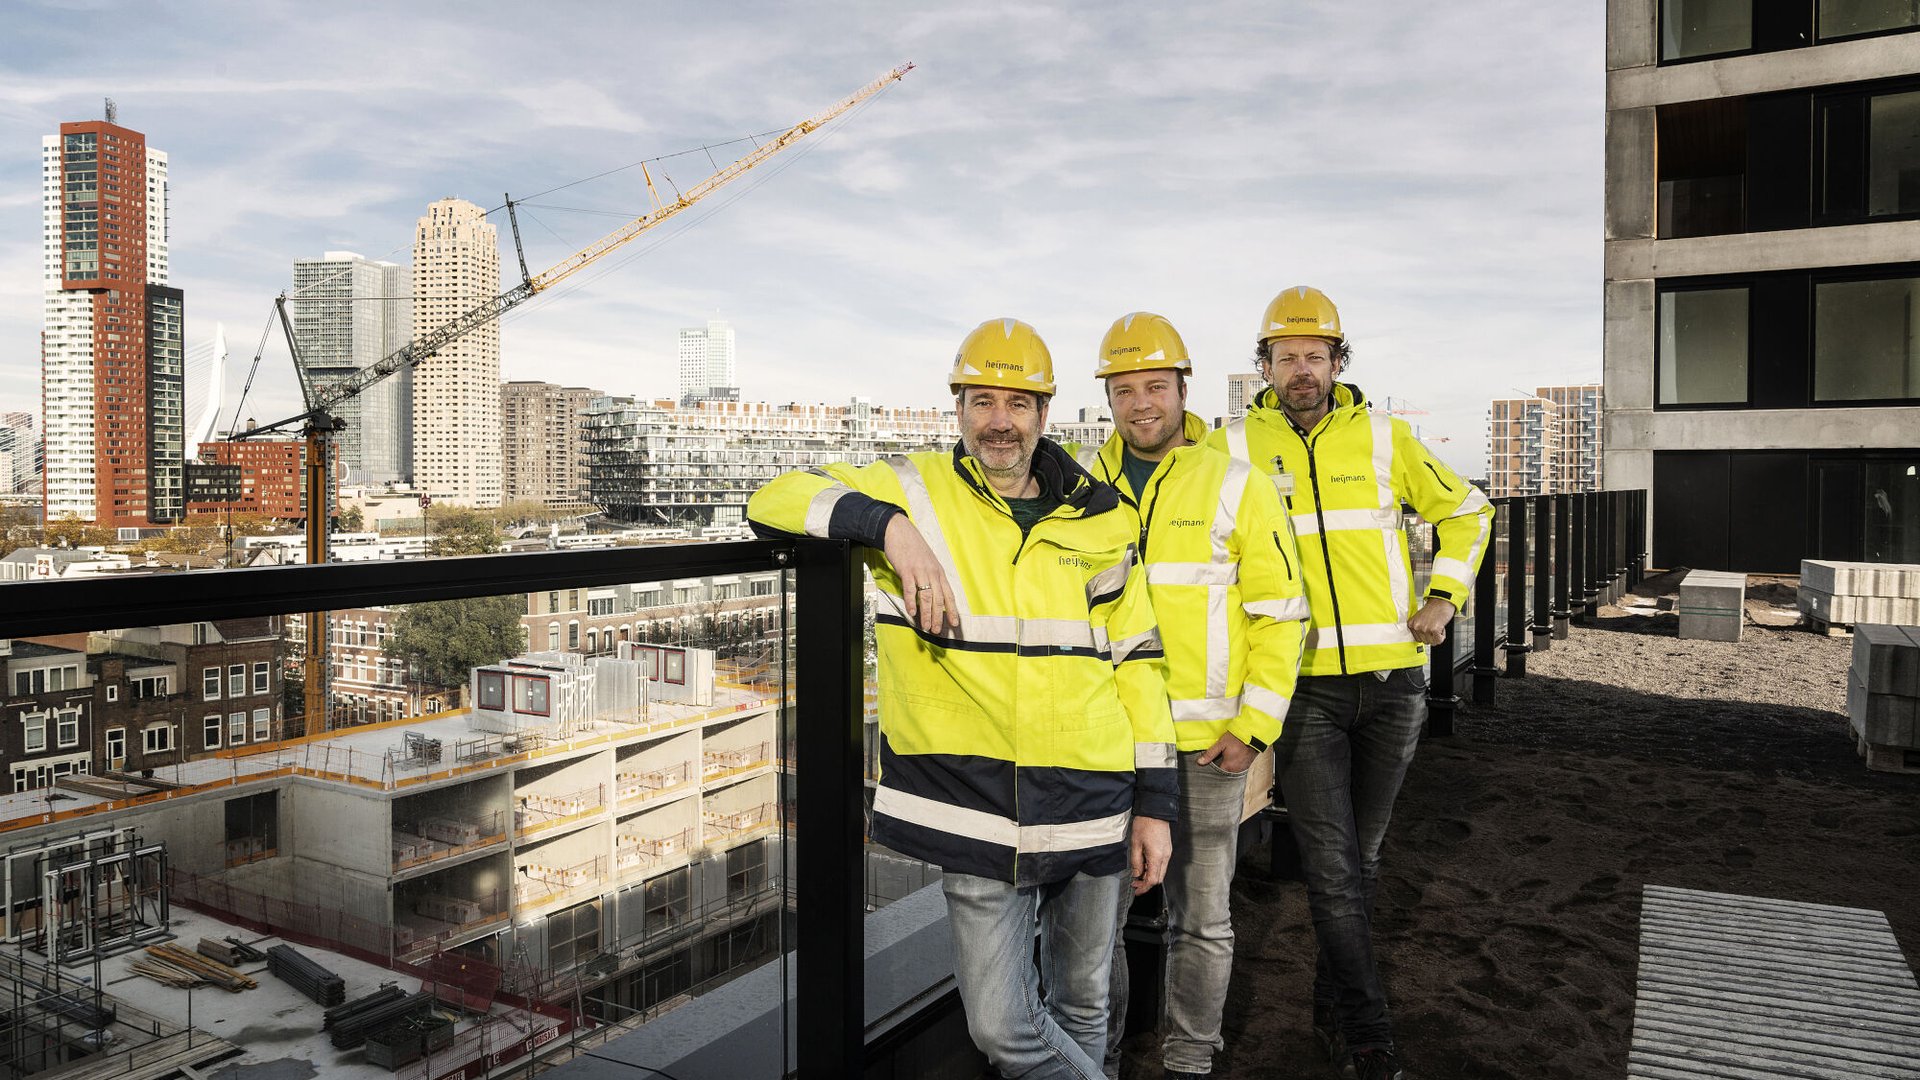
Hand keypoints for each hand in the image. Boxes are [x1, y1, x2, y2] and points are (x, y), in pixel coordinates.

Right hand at [883, 514, 958, 634]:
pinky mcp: (906, 570)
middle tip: (937, 630)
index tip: (954, 624)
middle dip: (938, 617)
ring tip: (926, 627)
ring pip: (926, 597)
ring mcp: (919, 571)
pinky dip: (911, 602)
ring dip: (926, 614)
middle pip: (938, 599)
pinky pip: (910, 589)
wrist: (899, 531)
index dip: (952, 610)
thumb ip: (931, 577)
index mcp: (939, 572)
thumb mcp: (928, 562)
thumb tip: (932, 594)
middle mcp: (932, 572)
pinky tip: (912, 613)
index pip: (949, 594)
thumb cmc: (913, 547)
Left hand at [1129, 816, 1170, 894]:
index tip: (1137, 890)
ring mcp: (1168, 853)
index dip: (1144, 887)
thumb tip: (1136, 873)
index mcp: (1157, 857)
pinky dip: (1153, 868)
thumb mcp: (1135, 844)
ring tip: (1138, 874)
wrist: (1155, 811)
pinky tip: (1145, 865)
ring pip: (1160, 872)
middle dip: (1147, 883)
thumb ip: (1136, 861)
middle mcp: (1165, 856)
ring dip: (1150, 876)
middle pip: (1158, 878)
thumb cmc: (1145, 824)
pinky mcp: (1167, 849)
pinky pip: (1162, 864)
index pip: (1152, 880)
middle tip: (1135, 884)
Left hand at [1196, 732, 1256, 773]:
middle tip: (1218, 759)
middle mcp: (1236, 770)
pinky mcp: (1247, 764)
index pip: (1217, 773)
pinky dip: (1235, 764)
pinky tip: (1233, 757)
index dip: (1213, 768)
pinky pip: (1238, 767)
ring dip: (1229, 765)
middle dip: (1221, 766)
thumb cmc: (1237, 738)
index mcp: (1228, 766)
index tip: (1210, 764)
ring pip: (1232, 770)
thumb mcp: (1221, 744)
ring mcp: (1243, 768)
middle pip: (1225, 772)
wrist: (1253, 735)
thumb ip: (1210, 754)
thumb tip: (1200, 762)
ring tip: (1226, 757)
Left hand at [1408, 597, 1456, 645]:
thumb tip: (1421, 638)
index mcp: (1411, 624)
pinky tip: (1441, 627)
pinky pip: (1439, 640)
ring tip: (1437, 625)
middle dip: (1432, 636)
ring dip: (1437, 636)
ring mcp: (1424, 628)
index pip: (1418, 640)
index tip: (1428, 629)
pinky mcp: (1434, 629)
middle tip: (1434, 626)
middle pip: (1425, 642)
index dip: (1426, 635)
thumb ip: (1418, 628)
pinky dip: (1442, 636)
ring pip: (1432, 642)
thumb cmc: (1433, 608)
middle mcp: (1416, 626)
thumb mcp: (1419, 618)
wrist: (1441, 600)